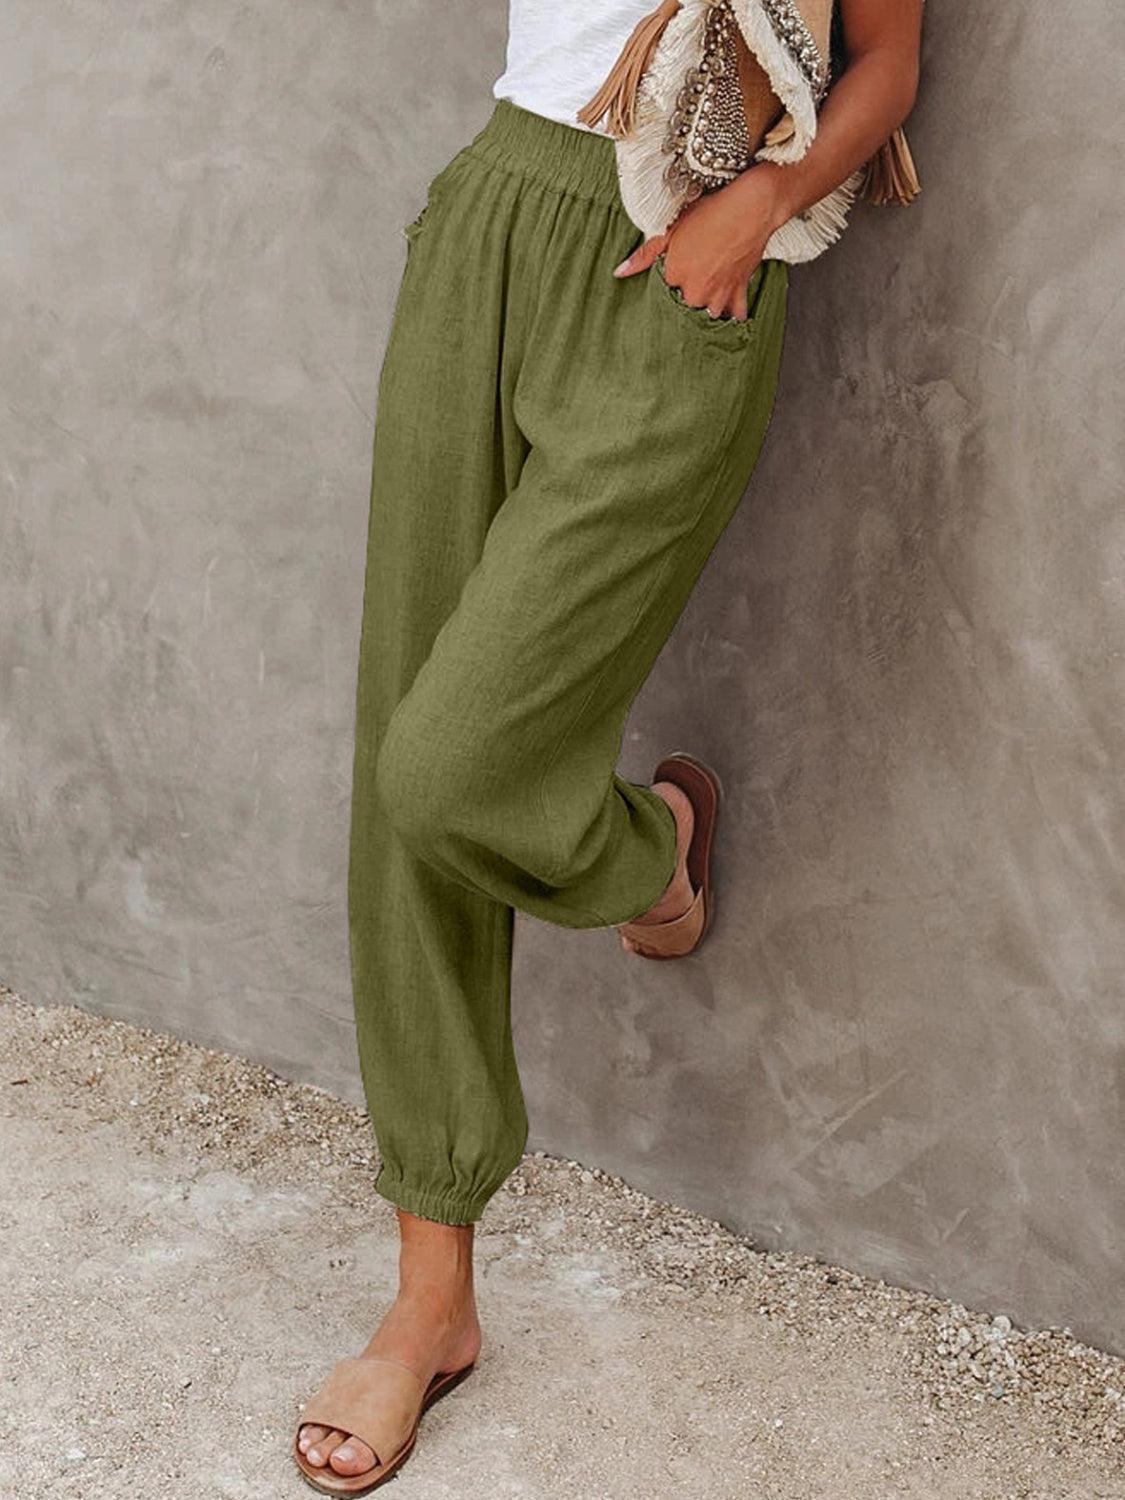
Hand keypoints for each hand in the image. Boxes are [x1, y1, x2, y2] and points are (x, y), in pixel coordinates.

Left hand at [612, 164, 785, 320]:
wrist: (751, 207)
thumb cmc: (711, 213)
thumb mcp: (672, 228)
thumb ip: (645, 254)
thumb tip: (619, 272)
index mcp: (676, 277)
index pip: (664, 295)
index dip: (668, 289)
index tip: (671, 285)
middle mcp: (696, 291)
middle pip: (686, 309)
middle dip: (686, 304)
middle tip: (688, 298)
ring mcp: (719, 294)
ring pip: (708, 316)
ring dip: (707, 313)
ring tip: (704, 310)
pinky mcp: (740, 291)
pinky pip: (736, 315)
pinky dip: (734, 317)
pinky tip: (730, 321)